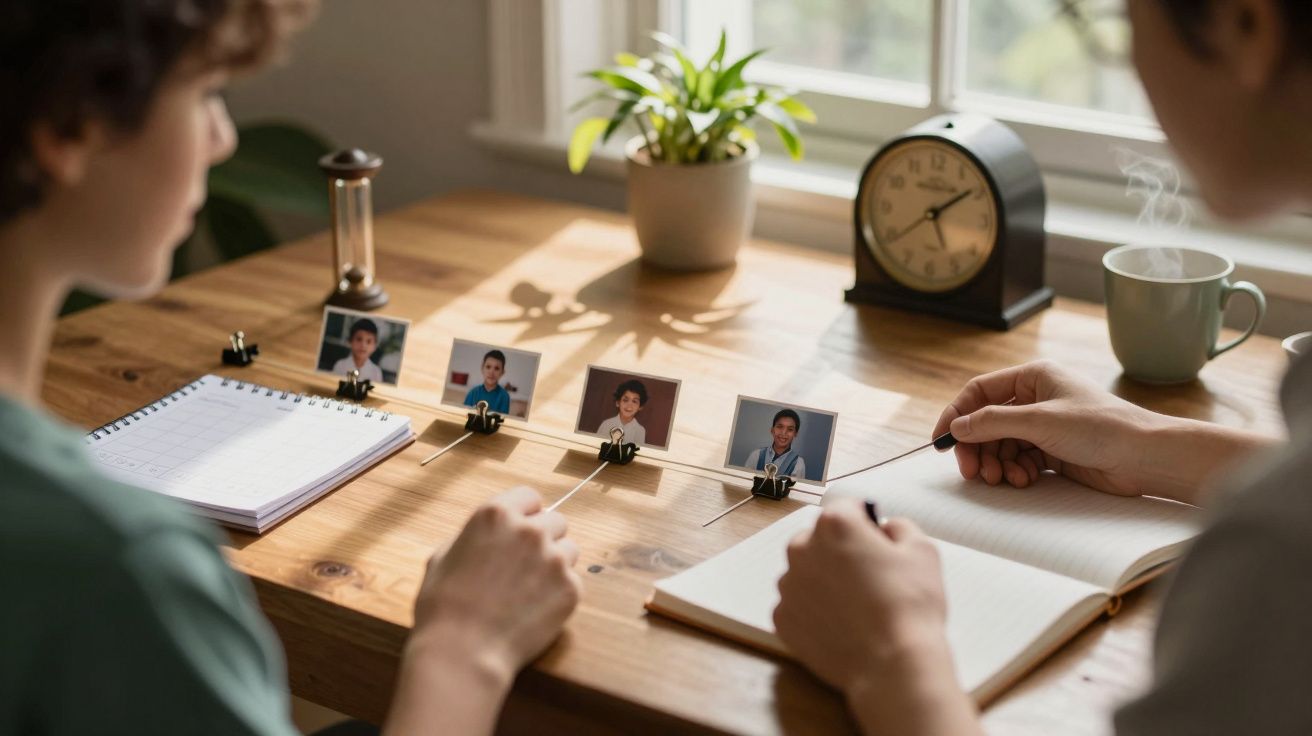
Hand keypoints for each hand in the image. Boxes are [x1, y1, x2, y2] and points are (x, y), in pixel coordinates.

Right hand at [409, 486, 580, 683]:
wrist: (463, 653)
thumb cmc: (443, 608)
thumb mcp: (442, 557)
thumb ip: (473, 536)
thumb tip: (490, 534)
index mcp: (496, 514)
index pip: (529, 497)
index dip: (525, 514)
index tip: (520, 530)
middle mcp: (530, 530)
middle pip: (554, 521)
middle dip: (543, 539)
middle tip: (525, 565)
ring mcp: (554, 559)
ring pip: (569, 549)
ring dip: (555, 564)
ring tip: (530, 590)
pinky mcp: (570, 589)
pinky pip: (572, 582)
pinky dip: (558, 594)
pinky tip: (535, 610)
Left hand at [774, 501, 978, 734]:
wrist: (892, 665)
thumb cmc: (909, 608)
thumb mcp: (923, 551)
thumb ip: (900, 526)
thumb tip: (886, 527)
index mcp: (835, 525)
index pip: (846, 508)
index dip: (865, 522)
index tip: (874, 539)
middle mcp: (802, 549)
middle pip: (820, 539)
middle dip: (840, 551)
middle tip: (868, 577)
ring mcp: (788, 585)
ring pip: (806, 572)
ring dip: (824, 580)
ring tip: (856, 604)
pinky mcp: (782, 618)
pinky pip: (797, 604)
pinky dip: (814, 610)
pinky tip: (840, 623)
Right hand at [932, 360, 1161, 495]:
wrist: (1145, 457)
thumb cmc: (1101, 427)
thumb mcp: (1040, 420)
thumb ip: (993, 422)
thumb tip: (956, 428)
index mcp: (1034, 377)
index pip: (980, 392)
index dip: (957, 415)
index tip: (941, 440)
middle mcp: (1037, 399)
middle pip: (987, 422)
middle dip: (978, 448)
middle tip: (973, 471)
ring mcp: (1045, 426)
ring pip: (1002, 444)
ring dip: (997, 463)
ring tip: (1002, 479)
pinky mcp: (1054, 451)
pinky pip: (1020, 460)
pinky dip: (1015, 471)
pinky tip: (1023, 479)